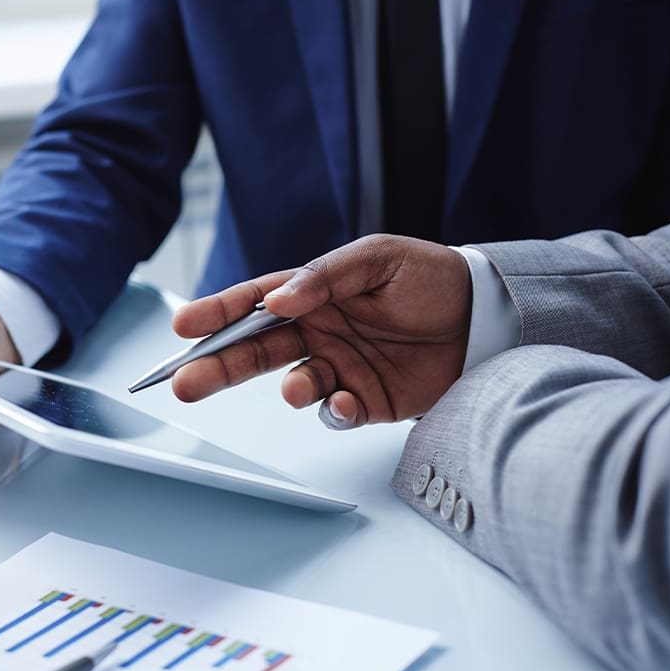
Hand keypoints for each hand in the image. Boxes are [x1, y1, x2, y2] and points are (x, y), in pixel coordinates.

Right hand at [170, 235, 471, 428]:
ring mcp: (340, 368)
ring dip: (288, 388)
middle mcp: (318, 332)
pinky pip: (336, 412)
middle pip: (255, 351)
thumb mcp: (377, 258)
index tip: (184, 327)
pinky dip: (334, 411)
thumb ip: (325, 277)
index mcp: (313, 294)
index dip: (217, 314)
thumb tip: (277, 300)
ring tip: (296, 388)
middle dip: (216, 366)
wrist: (486, 317)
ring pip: (292, 384)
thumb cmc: (430, 277)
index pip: (254, 303)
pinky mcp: (366, 400)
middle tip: (183, 383)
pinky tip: (345, 402)